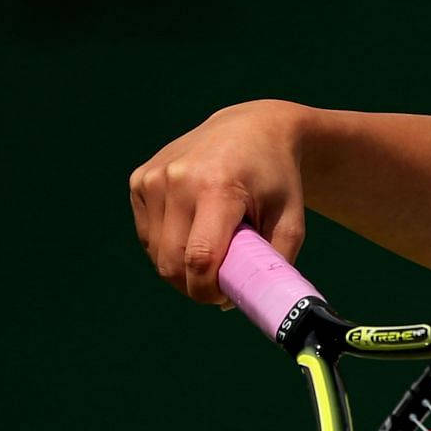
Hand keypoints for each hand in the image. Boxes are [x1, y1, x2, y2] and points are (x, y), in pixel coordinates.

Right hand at [128, 99, 308, 303]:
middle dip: (193, 285)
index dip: (207, 290)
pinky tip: (194, 227)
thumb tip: (243, 302)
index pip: (200, 258)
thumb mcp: (291, 221)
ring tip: (212, 246)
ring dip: (180, 265)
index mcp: (218, 188)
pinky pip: (148, 235)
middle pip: (171, 263)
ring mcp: (153, 178)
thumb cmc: (277, 180)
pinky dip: (168, 244)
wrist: (253, 129)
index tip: (224, 297)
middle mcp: (178, 180)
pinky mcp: (139, 180)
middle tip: (219, 281)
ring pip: (156, 253)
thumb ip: (274, 264)